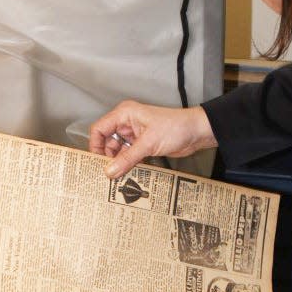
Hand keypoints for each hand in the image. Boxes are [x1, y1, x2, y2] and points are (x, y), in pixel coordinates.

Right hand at [89, 101, 216, 179]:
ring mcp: (135, 134)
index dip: (95, 145)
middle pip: (107, 141)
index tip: (96, 162)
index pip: (99, 129)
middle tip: (106, 174)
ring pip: (118, 150)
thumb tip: (109, 171)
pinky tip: (127, 174)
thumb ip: (127, 158)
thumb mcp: (148, 143)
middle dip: (106, 157)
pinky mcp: (143, 144)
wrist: (196, 132)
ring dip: (117, 163)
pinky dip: (127, 164)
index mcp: (124, 114)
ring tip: (116, 178)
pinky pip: (128, 155)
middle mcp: (127, 122)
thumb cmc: (176, 127)